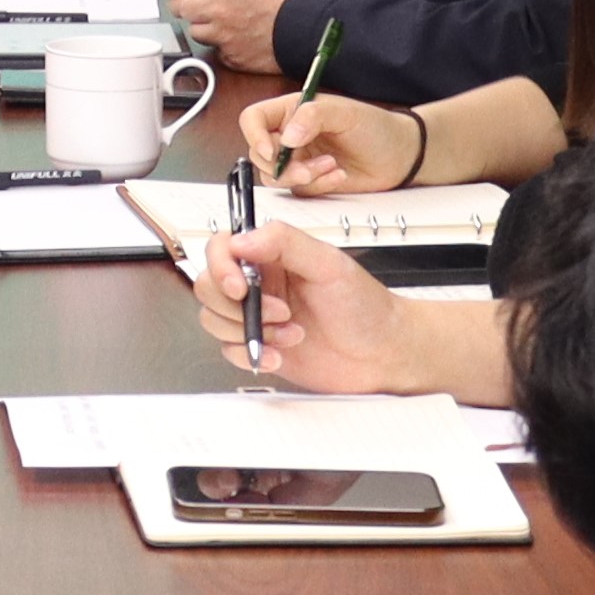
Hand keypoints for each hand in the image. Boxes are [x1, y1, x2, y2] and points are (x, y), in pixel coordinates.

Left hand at [152, 0, 300, 72]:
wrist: (314, 27)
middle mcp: (216, 6)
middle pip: (179, 5)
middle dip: (188, 2)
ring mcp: (221, 34)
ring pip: (194, 29)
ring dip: (204, 23)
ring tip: (227, 18)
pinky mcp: (231, 56)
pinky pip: (214, 48)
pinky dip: (221, 43)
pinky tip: (239, 35)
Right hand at [188, 221, 417, 390]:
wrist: (385, 355)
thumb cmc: (367, 307)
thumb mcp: (329, 265)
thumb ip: (284, 242)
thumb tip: (242, 239)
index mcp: (273, 255)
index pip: (223, 247)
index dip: (221, 266)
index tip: (238, 285)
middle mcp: (261, 283)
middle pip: (210, 285)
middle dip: (238, 305)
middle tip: (277, 312)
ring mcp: (258, 317)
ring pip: (215, 319)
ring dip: (251, 331)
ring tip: (289, 333)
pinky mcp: (260, 346)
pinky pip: (229, 350)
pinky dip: (250, 354)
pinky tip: (279, 354)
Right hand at [246, 90, 424, 195]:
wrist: (399, 156)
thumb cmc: (375, 126)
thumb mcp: (345, 113)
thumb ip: (313, 117)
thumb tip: (288, 135)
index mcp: (291, 111)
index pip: (253, 119)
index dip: (254, 136)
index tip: (271, 152)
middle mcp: (289, 136)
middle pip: (258, 154)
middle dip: (282, 166)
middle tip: (309, 168)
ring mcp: (297, 160)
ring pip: (274, 177)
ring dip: (302, 177)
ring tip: (331, 167)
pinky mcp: (309, 181)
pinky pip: (298, 191)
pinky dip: (318, 186)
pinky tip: (338, 175)